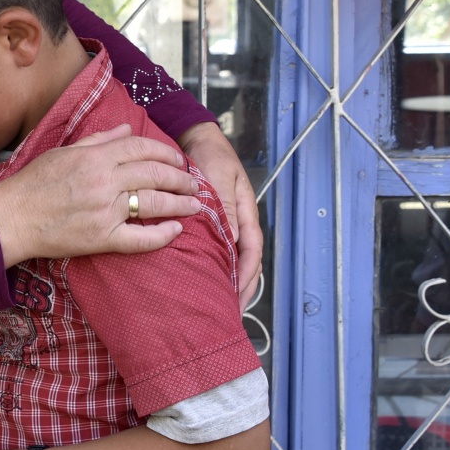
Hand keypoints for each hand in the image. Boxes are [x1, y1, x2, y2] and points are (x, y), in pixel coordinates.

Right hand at [0, 125, 199, 266]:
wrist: (12, 218)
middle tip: (194, 183)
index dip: (165, 152)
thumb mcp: (63, 151)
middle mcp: (104, 181)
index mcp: (94, 157)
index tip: (178, 160)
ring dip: (180, 203)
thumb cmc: (33, 183)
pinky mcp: (101, 238)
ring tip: (195, 205)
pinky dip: (162, 235)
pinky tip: (176, 230)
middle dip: (180, 178)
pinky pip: (139, 238)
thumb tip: (127, 129)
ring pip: (154, 203)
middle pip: (155, 174)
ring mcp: (105, 211)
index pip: (141, 147)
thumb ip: (98, 140)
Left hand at [178, 121, 263, 310]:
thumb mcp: (220, 177)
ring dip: (230, 279)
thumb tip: (233, 240)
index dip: (247, 274)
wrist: (197, 139)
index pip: (251, 250)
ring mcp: (226, 223)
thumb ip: (225, 206)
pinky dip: (217, 265)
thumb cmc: (212, 155)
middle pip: (246, 260)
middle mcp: (238, 221)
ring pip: (233, 256)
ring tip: (223, 302)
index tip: (238, 294)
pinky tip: (208, 278)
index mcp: (245, 213)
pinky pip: (217, 247)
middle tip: (232, 310)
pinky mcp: (211, 222)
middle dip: (243, 286)